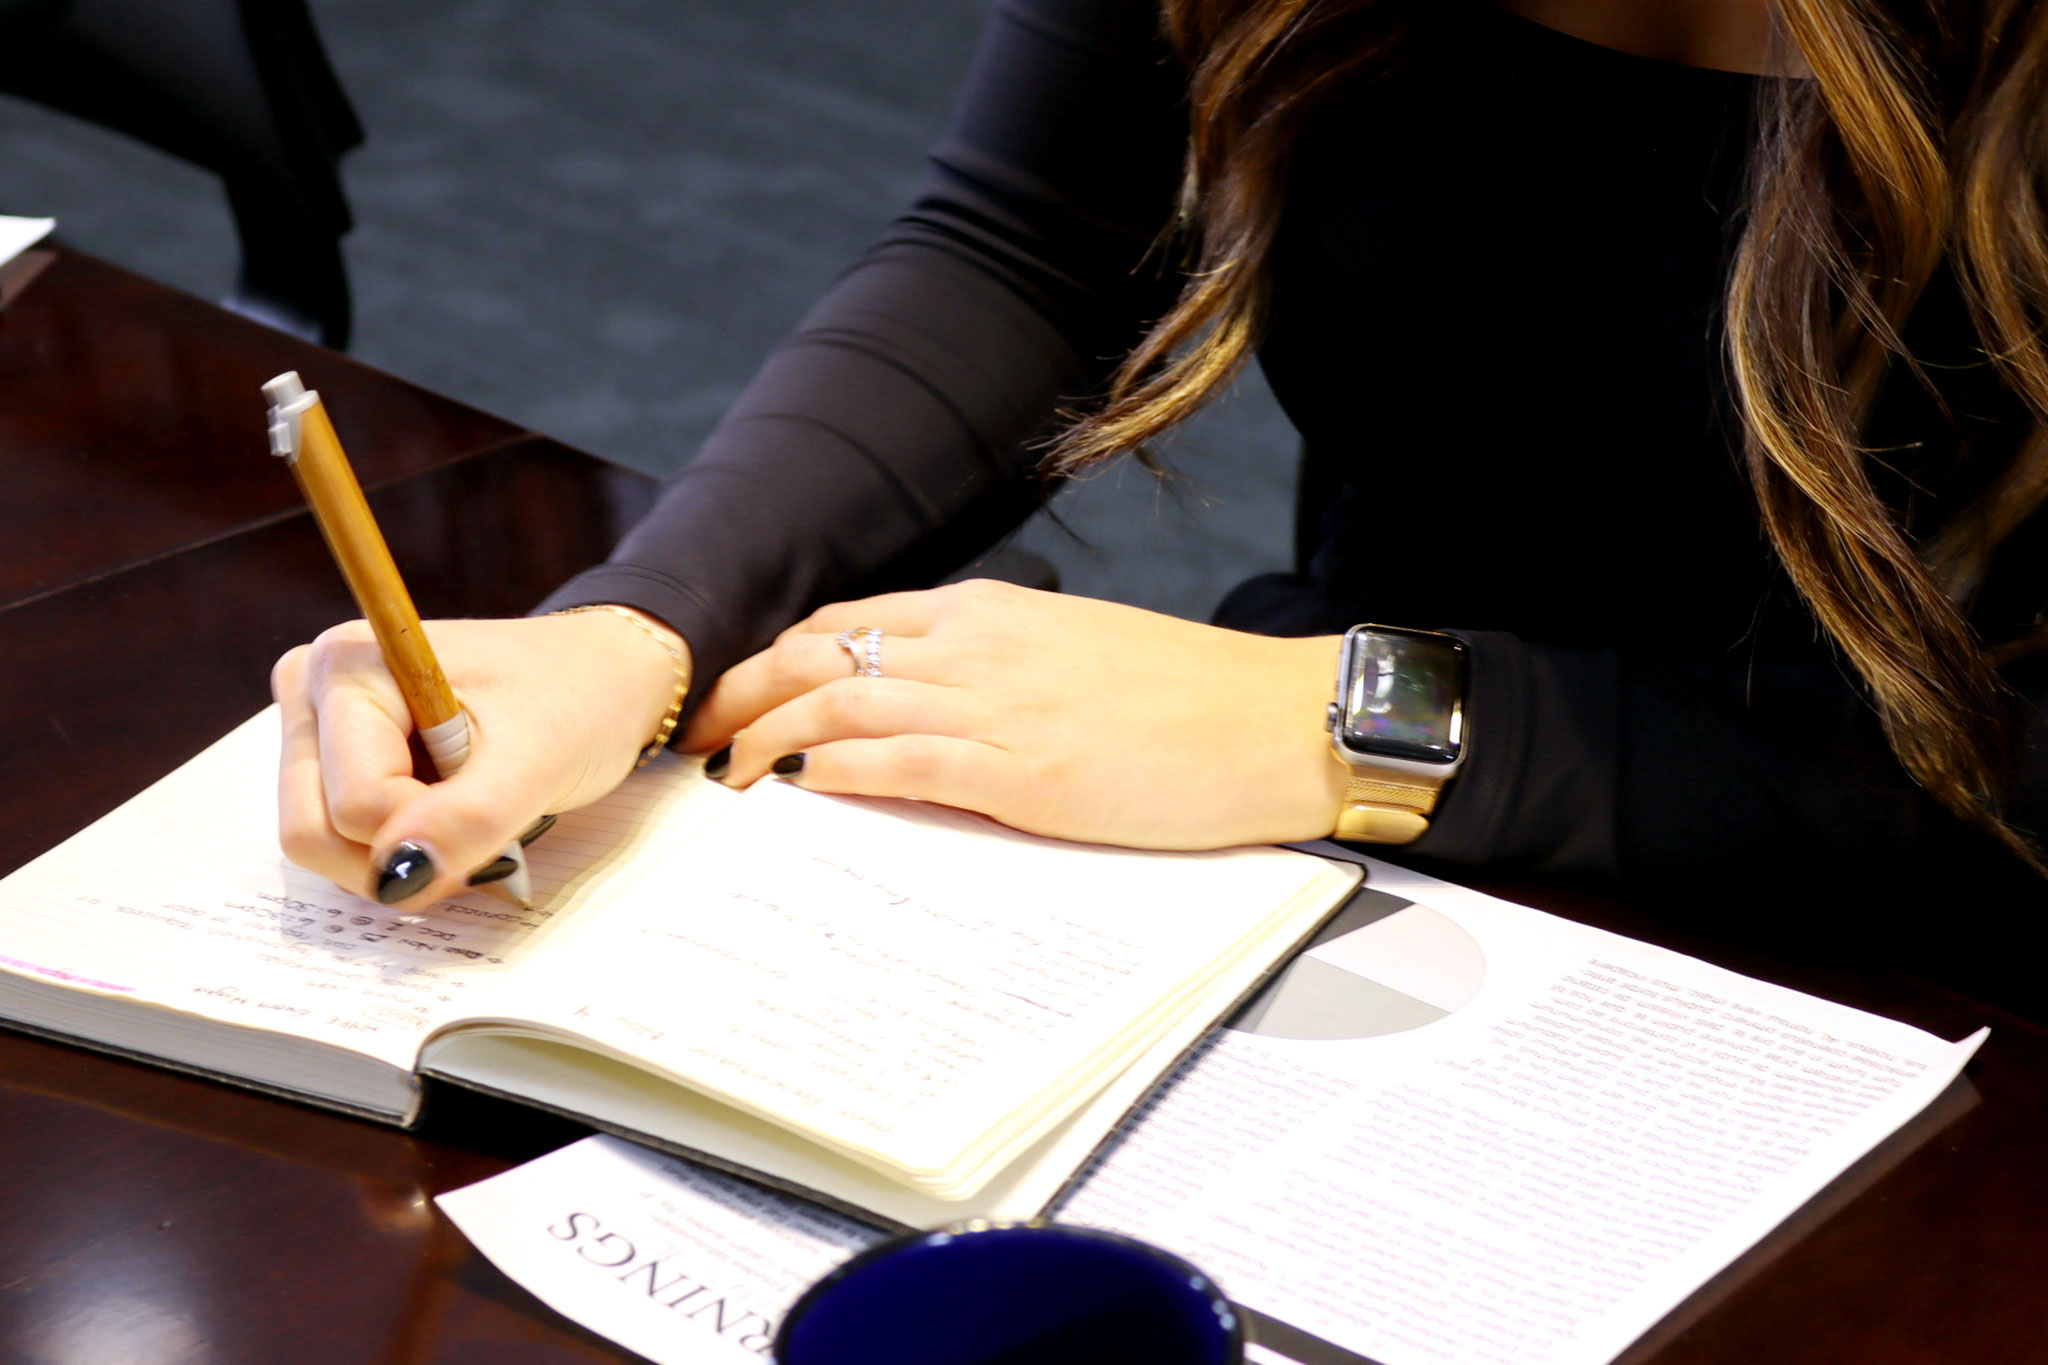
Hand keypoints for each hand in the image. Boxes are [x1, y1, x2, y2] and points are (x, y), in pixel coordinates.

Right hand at [272, 610, 688, 904]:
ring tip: (469, 812)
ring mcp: (315, 726)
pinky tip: (447, 816)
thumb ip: (471, 815)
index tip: (499, 806)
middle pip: (313, 829)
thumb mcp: (539, 757)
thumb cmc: (576, 699)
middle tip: (483, 825)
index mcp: (348, 665)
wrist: (602, 677)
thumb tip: (396, 875)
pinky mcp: (331, 760)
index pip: (357, 802)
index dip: (432, 831)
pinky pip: (337, 839)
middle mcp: (312, 689)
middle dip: (402, 856)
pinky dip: (397, 850)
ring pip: (318, 843)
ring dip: (402, 857)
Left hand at [685, 580, 1346, 848]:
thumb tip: (929, 709)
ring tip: (722, 784)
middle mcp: (977, 646)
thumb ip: (996, 671)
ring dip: (764, 743)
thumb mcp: (1077, 658)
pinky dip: (832, 774)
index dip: (773, 661)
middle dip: (740, 696)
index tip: (735, 699)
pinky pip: (899, 763)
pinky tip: (794, 793)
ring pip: (839, 706)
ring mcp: (997, 706)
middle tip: (696, 742)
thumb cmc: (1188, 698)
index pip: (846, 623)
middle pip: (817, 655)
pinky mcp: (1022, 772)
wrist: (1274, 721)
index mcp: (990, 613)